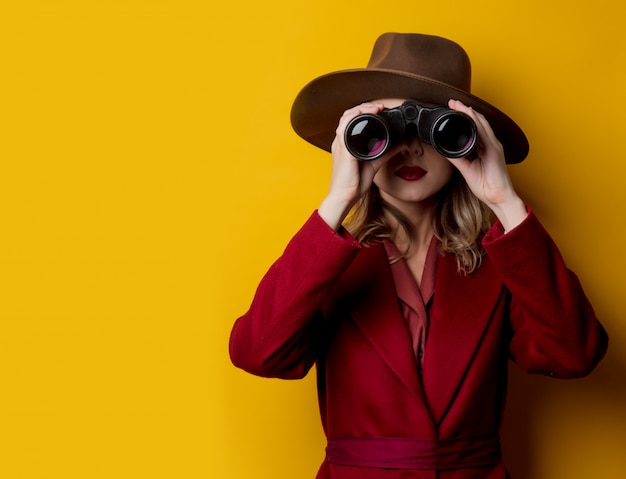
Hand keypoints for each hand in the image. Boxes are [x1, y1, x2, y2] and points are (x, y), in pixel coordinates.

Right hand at [318, 102, 389, 229]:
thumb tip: (401, 144)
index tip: (379, 110)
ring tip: (375, 108)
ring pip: (346, 118)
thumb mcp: (374, 163)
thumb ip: (386, 152)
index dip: (364, 111)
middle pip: (348, 115)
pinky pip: (346, 130)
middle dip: (364, 107)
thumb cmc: (354, 183)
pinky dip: (356, 119)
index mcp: (346, 144)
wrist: (345, 196)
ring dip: (361, 109)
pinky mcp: (343, 151)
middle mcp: (341, 142)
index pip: (351, 120)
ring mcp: (340, 145)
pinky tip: (368, 117)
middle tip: (379, 107)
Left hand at [445, 99, 527, 231]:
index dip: (463, 118)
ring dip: (469, 113)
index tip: (451, 111)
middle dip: (465, 111)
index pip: (473, 128)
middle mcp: (490, 144)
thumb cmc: (486, 186)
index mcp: (484, 148)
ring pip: (481, 124)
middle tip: (452, 102)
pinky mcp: (495, 151)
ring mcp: (494, 146)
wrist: (498, 197)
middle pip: (477, 122)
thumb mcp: (467, 170)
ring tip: (458, 104)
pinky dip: (477, 123)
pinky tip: (470, 115)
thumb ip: (457, 159)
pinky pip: (485, 133)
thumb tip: (445, 150)